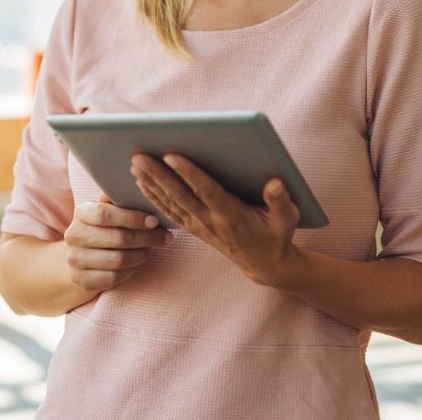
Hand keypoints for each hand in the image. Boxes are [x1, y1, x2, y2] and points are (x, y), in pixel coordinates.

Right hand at [62, 194, 171, 292]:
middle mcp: (74, 235)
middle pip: (118, 238)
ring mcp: (75, 259)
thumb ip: (120, 202)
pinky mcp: (81, 279)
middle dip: (147, 238)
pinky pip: (114, 277)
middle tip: (165, 237)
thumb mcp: (107, 210)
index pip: (105, 214)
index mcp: (81, 212)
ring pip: (119, 260)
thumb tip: (142, 192)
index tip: (154, 221)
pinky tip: (136, 264)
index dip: (133, 218)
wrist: (79, 257)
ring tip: (151, 249)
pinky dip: (130, 271)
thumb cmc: (102, 228)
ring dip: (141, 255)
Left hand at [131, 153, 299, 287]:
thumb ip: (281, 201)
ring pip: (170, 203)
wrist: (264, 266)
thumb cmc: (276, 236)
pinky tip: (140, 182)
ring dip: (150, 184)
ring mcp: (200, 226)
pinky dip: (153, 197)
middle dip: (158, 175)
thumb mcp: (287, 220)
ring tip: (133, 164)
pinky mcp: (194, 228)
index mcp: (232, 215)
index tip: (171, 155)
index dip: (188, 173)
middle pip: (179, 195)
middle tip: (139, 156)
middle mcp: (211, 221)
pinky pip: (169, 212)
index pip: (206, 191)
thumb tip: (275, 183)